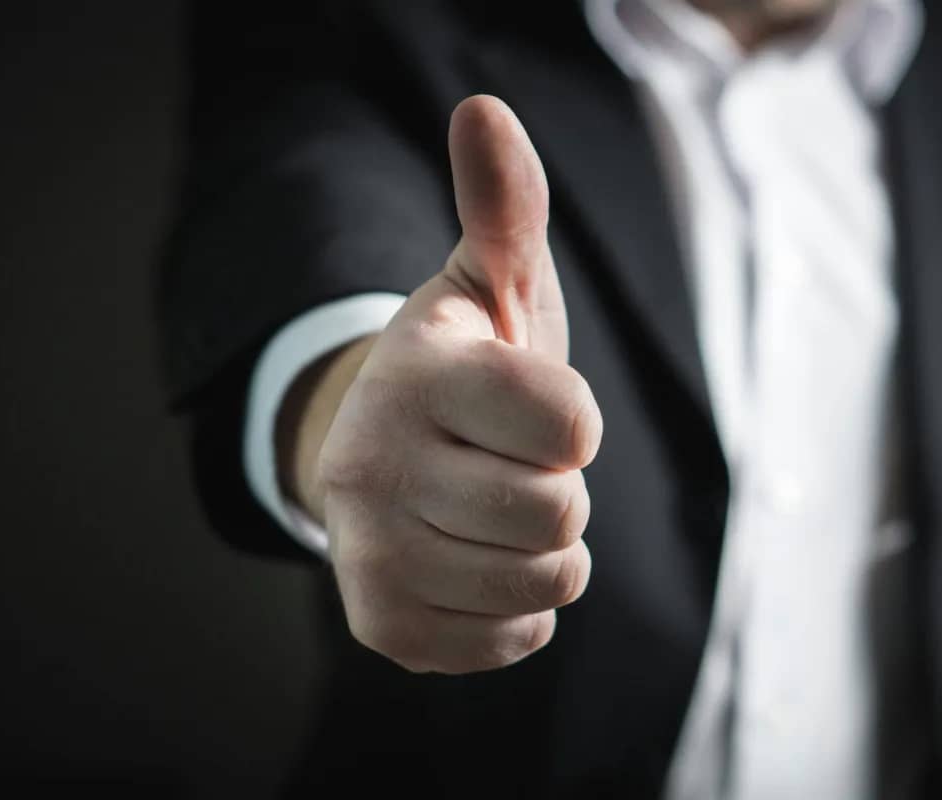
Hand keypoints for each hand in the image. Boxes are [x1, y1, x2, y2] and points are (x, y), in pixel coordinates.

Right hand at [313, 95, 601, 673]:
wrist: (383, 454)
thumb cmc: (464, 370)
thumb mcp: (487, 282)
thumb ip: (504, 208)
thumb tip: (486, 112)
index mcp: (415, 372)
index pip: (572, 425)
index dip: (573, 420)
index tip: (532, 407)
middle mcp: (372, 464)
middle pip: (559, 512)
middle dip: (558, 489)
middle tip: (507, 462)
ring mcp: (368, 553)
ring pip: (546, 582)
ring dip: (544, 548)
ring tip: (493, 509)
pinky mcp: (381, 625)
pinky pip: (517, 637)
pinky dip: (521, 607)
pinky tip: (477, 560)